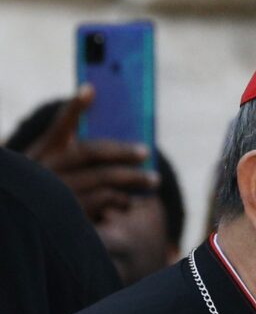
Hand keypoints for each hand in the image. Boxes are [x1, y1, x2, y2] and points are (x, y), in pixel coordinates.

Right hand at [24, 85, 157, 220]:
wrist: (51, 224)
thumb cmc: (65, 185)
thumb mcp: (66, 163)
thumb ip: (87, 145)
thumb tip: (108, 111)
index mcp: (44, 151)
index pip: (59, 125)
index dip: (73, 108)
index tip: (90, 89)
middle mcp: (45, 170)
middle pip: (89, 153)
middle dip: (121, 151)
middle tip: (146, 151)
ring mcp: (56, 193)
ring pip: (102, 179)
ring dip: (131, 178)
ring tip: (152, 180)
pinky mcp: (70, 214)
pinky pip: (104, 201)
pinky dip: (121, 200)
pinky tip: (131, 201)